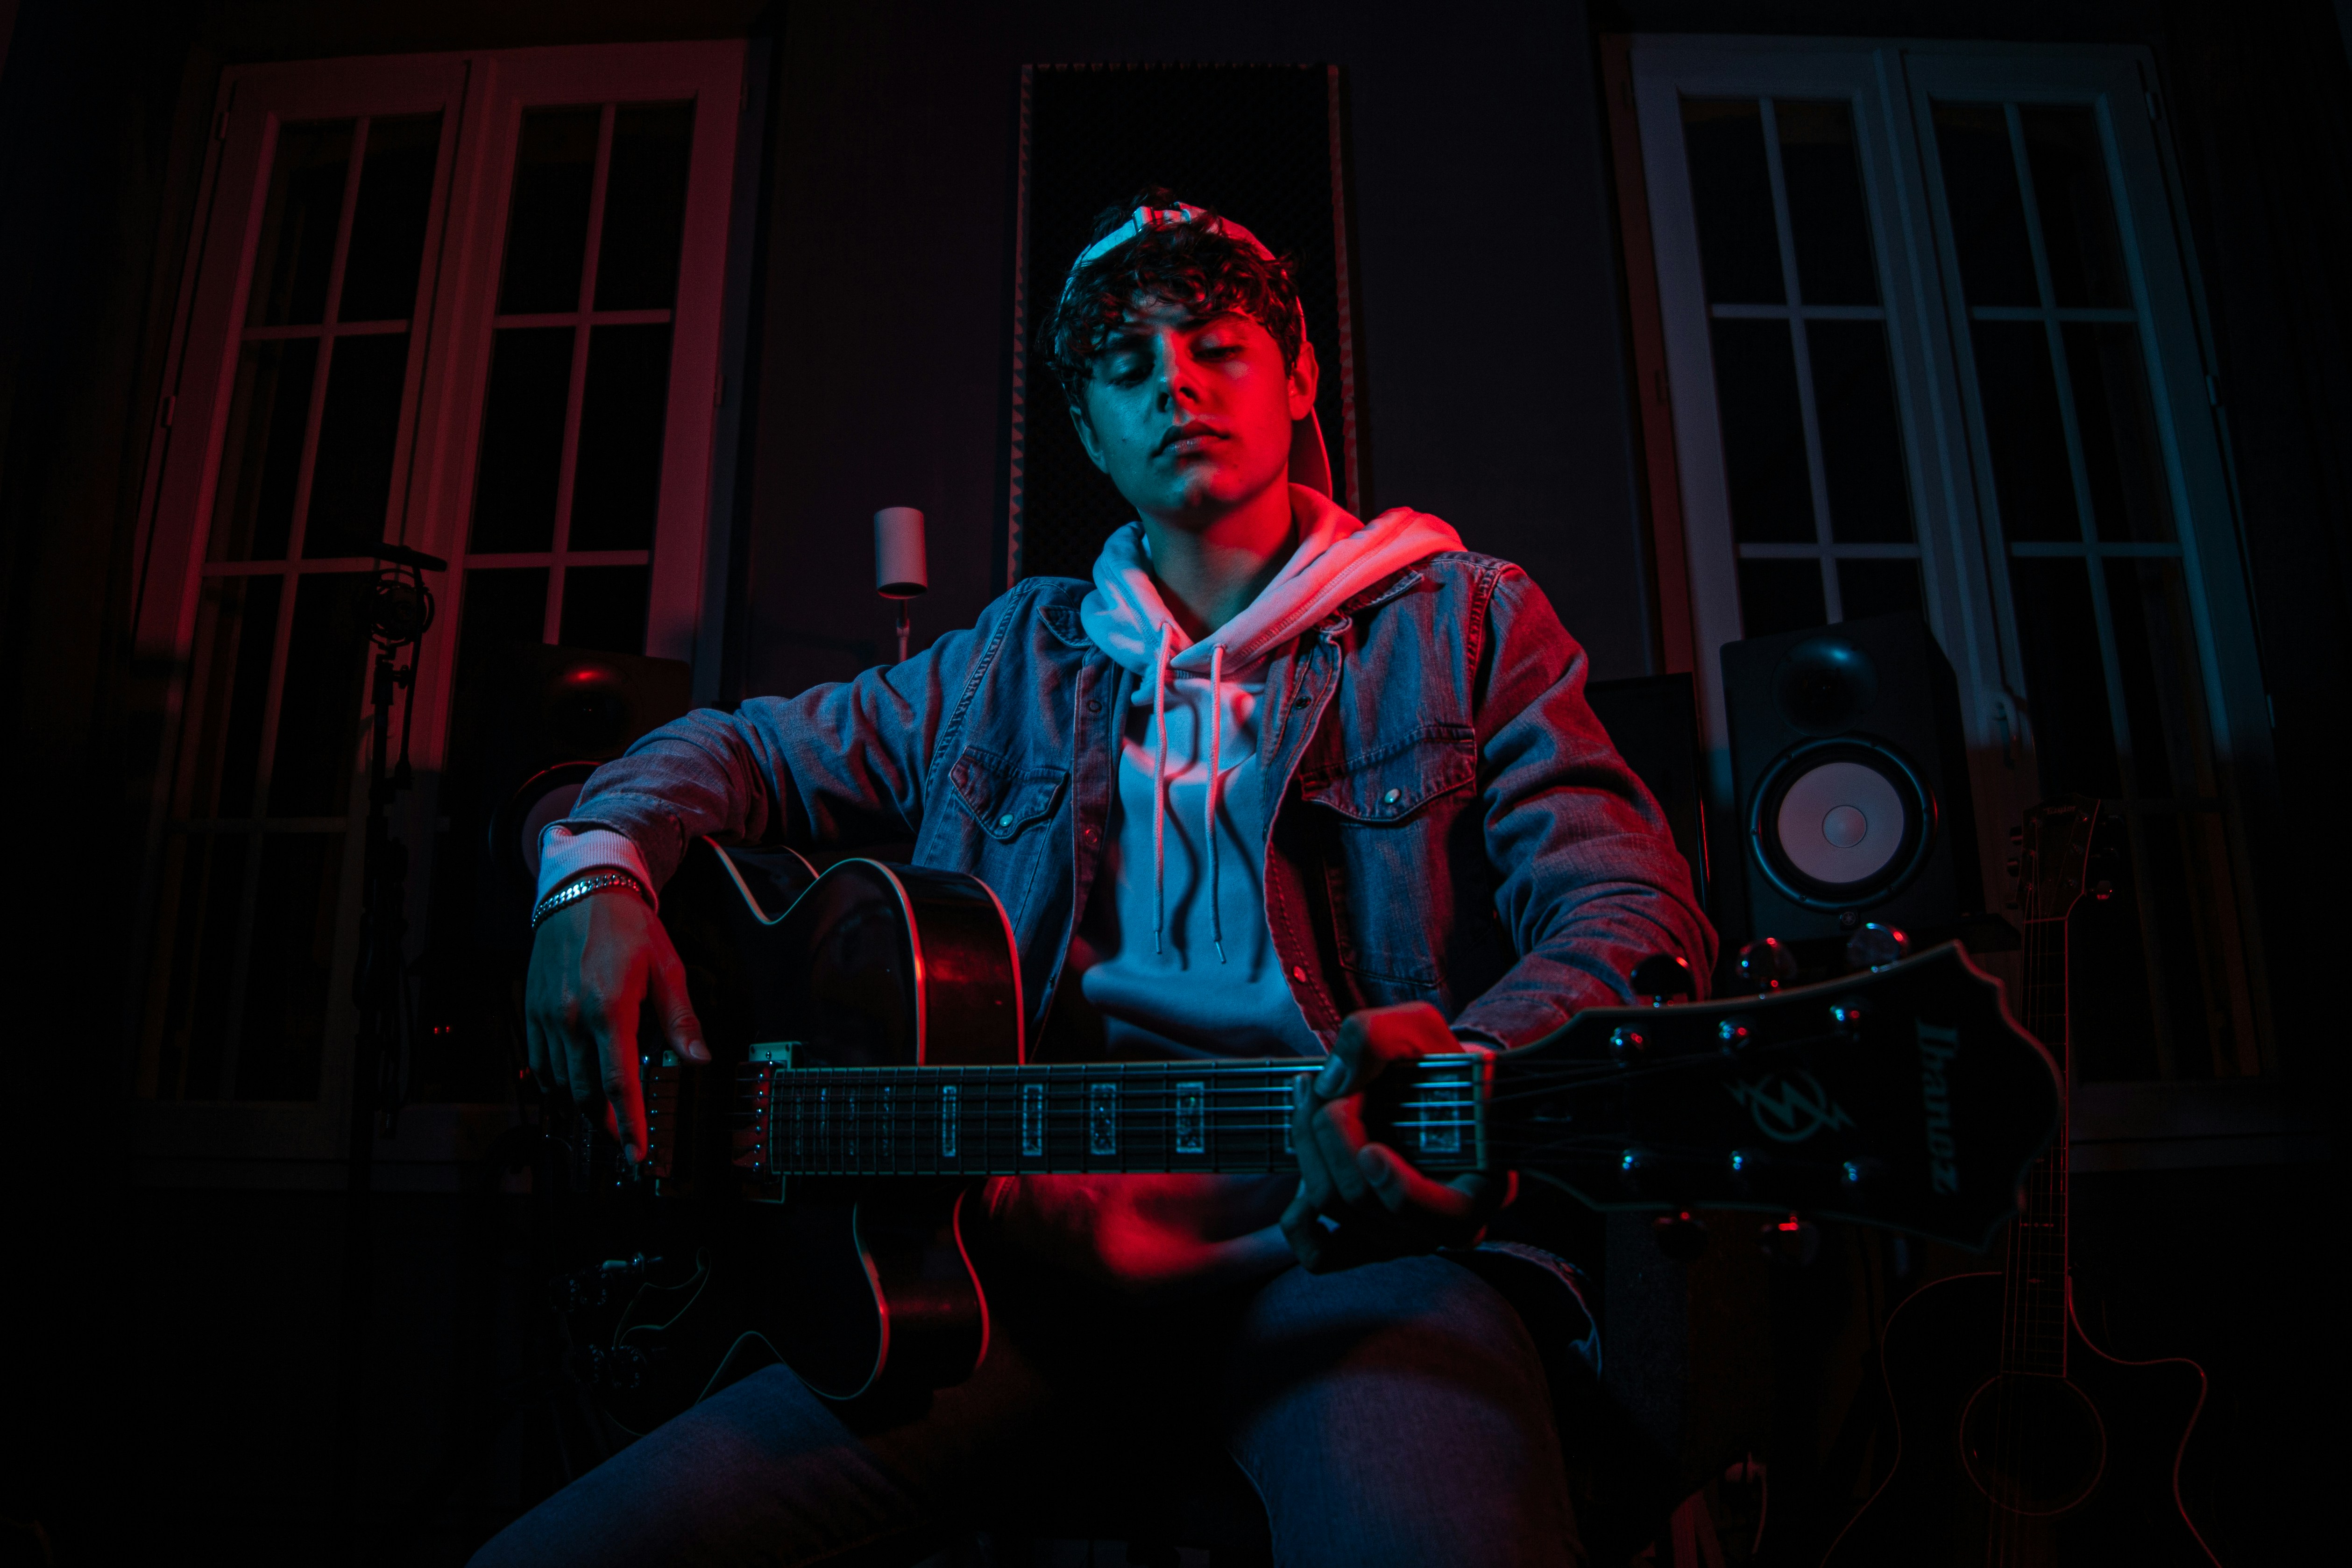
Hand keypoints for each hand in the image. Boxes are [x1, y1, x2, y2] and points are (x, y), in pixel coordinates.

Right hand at [525, 885, 708, 1161]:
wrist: (580, 892)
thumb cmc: (629, 928)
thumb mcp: (667, 967)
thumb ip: (681, 1020)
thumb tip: (700, 1061)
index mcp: (610, 1009)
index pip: (619, 1083)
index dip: (629, 1125)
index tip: (637, 1155)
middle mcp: (573, 1018)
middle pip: (587, 1093)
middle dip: (606, 1122)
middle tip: (625, 1138)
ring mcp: (547, 1017)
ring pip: (561, 1083)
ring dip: (582, 1105)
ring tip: (604, 1115)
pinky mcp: (531, 1012)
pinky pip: (539, 1063)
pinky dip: (556, 1083)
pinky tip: (574, 1086)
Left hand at [1281, 1002, 1506, 1271]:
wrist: (1437, 1096)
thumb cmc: (1436, 1067)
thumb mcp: (1419, 1030)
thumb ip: (1377, 1037)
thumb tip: (1332, 1083)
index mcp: (1481, 1189)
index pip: (1440, 1216)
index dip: (1395, 1186)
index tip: (1371, 1145)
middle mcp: (1440, 1228)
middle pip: (1358, 1197)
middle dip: (1326, 1132)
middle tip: (1323, 1084)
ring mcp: (1399, 1240)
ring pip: (1328, 1207)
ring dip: (1306, 1146)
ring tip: (1312, 1099)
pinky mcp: (1364, 1244)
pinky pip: (1318, 1254)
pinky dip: (1298, 1213)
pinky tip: (1309, 1163)